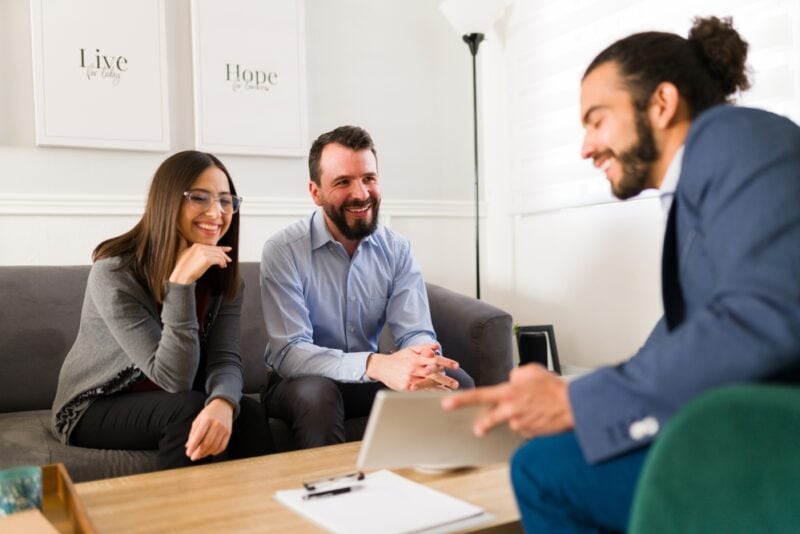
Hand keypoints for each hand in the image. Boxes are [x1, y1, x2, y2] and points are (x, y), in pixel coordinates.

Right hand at [170, 243, 231, 284]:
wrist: (181, 276)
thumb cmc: (183, 269)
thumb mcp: (187, 256)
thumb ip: (195, 252)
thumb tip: (204, 254)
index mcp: (196, 246)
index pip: (211, 246)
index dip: (221, 248)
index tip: (228, 249)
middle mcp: (200, 247)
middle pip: (216, 250)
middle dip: (224, 254)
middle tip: (229, 259)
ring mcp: (203, 252)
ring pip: (218, 255)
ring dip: (223, 260)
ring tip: (224, 265)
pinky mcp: (206, 259)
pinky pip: (218, 260)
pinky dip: (222, 263)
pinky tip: (222, 266)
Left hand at [185, 398, 233, 460]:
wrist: (223, 406)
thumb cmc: (208, 414)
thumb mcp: (198, 420)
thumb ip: (193, 433)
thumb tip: (188, 447)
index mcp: (207, 419)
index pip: (199, 436)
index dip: (193, 446)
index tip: (188, 453)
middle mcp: (217, 424)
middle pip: (207, 443)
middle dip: (199, 452)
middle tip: (193, 457)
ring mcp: (224, 429)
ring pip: (214, 446)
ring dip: (206, 453)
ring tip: (199, 455)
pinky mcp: (229, 433)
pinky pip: (222, 446)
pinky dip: (215, 452)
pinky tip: (209, 452)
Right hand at [366, 344, 459, 390]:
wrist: (382, 367)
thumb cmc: (398, 359)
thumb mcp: (410, 350)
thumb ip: (424, 348)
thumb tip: (436, 347)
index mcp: (417, 358)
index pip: (435, 359)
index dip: (446, 362)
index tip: (456, 366)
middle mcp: (414, 368)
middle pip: (434, 373)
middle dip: (446, 379)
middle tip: (456, 384)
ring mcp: (410, 379)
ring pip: (428, 383)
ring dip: (440, 388)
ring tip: (450, 391)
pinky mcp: (406, 387)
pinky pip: (421, 390)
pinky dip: (430, 392)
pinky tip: (437, 394)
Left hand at [441, 364, 573, 437]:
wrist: (573, 406)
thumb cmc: (554, 388)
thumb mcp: (531, 371)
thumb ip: (516, 375)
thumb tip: (510, 380)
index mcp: (508, 392)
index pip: (479, 396)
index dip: (461, 400)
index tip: (447, 404)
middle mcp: (511, 410)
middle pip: (490, 419)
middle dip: (483, 424)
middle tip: (478, 428)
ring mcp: (520, 424)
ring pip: (511, 422)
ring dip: (518, 416)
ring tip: (534, 409)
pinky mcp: (529, 434)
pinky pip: (524, 428)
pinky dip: (529, 423)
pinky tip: (540, 416)